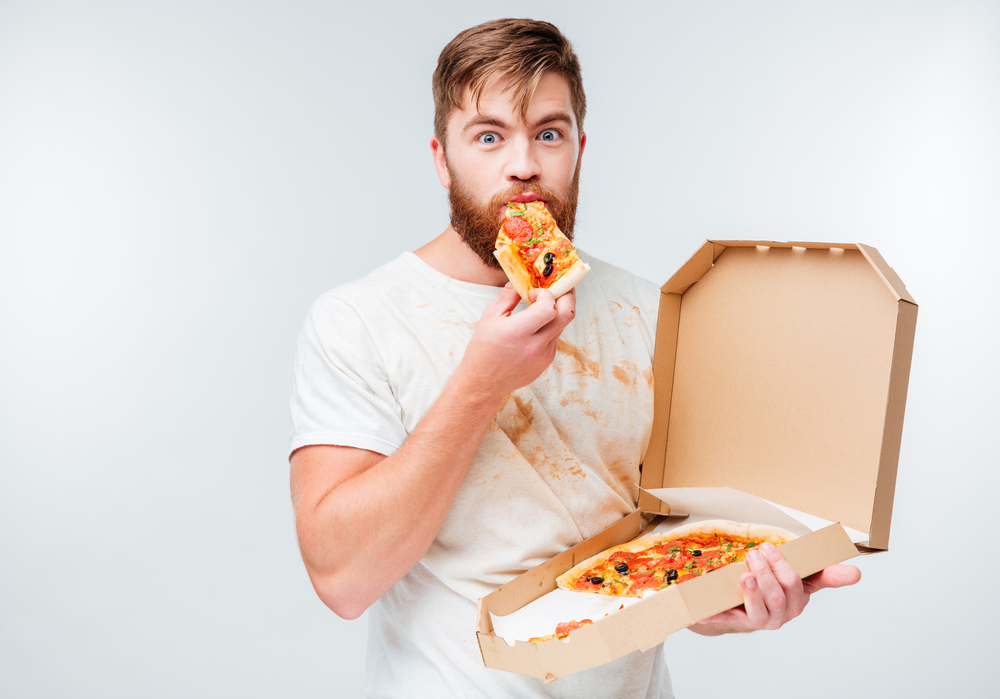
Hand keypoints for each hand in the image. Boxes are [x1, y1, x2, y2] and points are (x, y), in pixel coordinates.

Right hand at [457, 285, 575, 400]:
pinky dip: (549, 327)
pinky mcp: (547, 362)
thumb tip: (521, 278)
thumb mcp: (490, 317)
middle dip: (568, 295)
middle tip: (560, 287)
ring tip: (542, 306)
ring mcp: (544, 355)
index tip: (534, 292)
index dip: (546, 293)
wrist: (484, 382)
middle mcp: (536, 345)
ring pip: (562, 325)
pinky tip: (534, 327)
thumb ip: (508, 295)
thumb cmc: (483, 349)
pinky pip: (555, 338)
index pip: (550, 307)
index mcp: (519, 332)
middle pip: (568, 314)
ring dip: (556, 312)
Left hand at [689, 542, 860, 634]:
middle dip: (769, 571)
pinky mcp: (736, 621)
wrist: (745, 603)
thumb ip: (824, 571)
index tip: (798, 557)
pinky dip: (714, 616)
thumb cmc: (774, 584)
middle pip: (780, 595)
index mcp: (798, 599)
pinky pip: (726, 620)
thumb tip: (856, 572)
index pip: (802, 587)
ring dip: (753, 590)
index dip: (797, 572)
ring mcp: (759, 620)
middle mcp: (782, 614)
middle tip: (758, 552)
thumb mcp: (798, 573)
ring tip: (745, 573)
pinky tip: (703, 613)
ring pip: (761, 610)